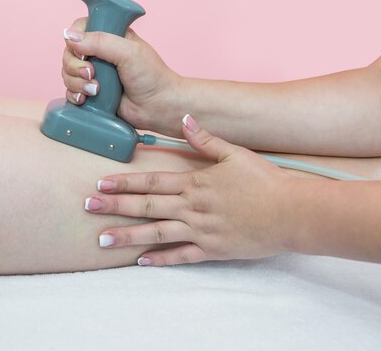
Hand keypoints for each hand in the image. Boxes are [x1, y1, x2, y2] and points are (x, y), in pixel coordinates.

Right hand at [62, 18, 182, 134]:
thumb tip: (69, 36)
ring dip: (76, 83)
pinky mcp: (91, 93)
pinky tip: (85, 100)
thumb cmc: (152, 77)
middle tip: (92, 74)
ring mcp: (94, 74)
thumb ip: (100, 42)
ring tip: (95, 91)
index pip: (80, 28)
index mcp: (110, 36)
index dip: (75, 39)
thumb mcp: (128, 52)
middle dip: (75, 66)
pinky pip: (71, 92)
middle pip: (69, 53)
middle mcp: (99, 54)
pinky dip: (74, 96)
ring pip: (67, 73)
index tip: (82, 52)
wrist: (159, 107)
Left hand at [84, 114, 296, 265]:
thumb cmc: (266, 181)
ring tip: (102, 240)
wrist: (293, 213)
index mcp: (195, 183)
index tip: (100, 182)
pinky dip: (161, 260)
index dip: (124, 181)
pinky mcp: (212, 250)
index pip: (151, 181)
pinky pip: (181, 257)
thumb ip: (206, 138)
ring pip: (157, 234)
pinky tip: (141, 262)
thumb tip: (184, 118)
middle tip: (87, 206)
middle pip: (146, 206)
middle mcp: (192, 207)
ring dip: (127, 236)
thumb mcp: (235, 153)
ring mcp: (200, 231)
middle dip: (114, 206)